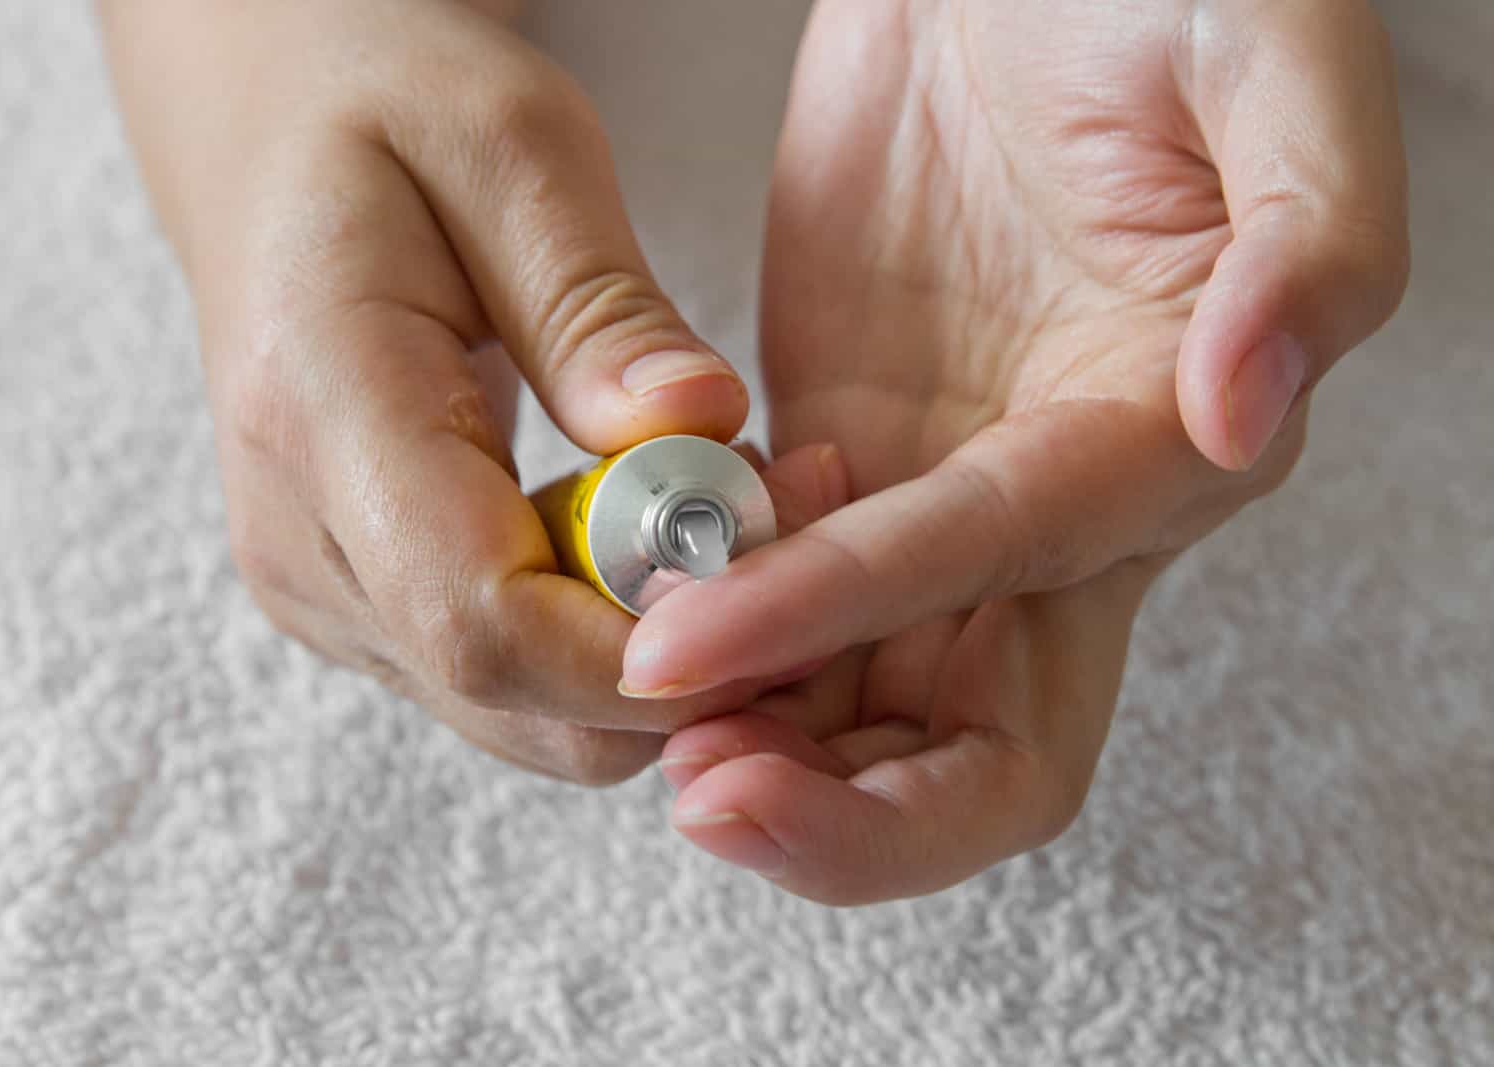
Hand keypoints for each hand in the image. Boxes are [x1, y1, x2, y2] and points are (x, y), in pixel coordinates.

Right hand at [100, 0, 841, 781]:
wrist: (277, 144)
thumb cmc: (388, 115)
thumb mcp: (512, 150)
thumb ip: (599, 308)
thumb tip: (701, 428)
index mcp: (319, 411)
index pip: (481, 620)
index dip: (647, 647)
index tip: (780, 575)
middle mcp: (300, 541)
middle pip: (517, 700)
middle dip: (688, 655)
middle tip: (796, 513)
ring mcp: (324, 590)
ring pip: (529, 714)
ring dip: (662, 646)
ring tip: (737, 496)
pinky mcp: (362, 605)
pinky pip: (514, 681)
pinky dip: (614, 633)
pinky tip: (660, 523)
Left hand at [624, 0, 1408, 900]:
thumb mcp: (1274, 72)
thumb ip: (1312, 245)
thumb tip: (1243, 414)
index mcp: (1156, 440)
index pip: (1001, 579)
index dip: (844, 624)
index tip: (683, 649)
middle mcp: (1048, 511)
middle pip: (972, 744)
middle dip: (841, 810)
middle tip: (690, 789)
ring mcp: (933, 492)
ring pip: (859, 699)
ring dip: (758, 744)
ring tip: (632, 709)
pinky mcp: (842, 452)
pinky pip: (776, 596)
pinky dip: (712, 630)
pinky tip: (634, 592)